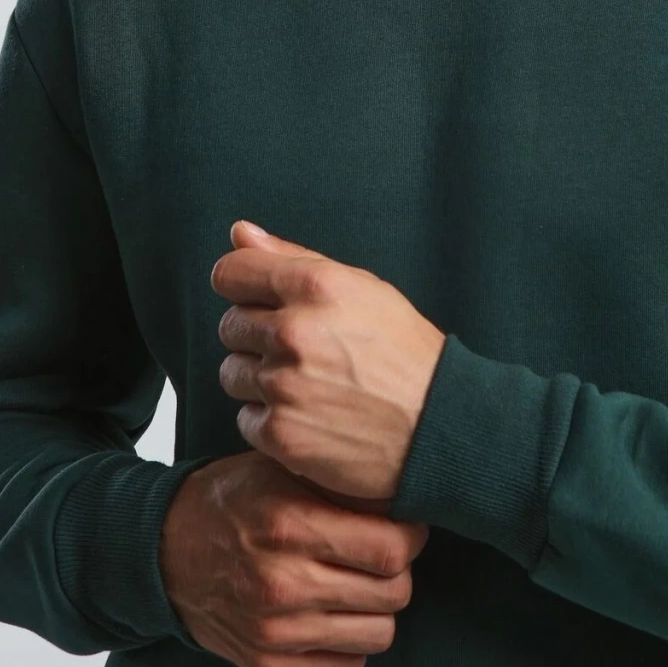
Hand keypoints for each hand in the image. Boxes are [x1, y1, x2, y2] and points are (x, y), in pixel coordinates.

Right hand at [158, 450, 429, 666]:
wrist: (165, 549)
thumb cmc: (233, 499)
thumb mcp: (281, 469)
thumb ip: (338, 483)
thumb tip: (403, 494)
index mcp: (290, 525)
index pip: (390, 548)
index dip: (411, 535)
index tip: (407, 526)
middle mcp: (283, 583)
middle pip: (393, 593)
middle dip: (400, 570)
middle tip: (384, 553)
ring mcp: (275, 630)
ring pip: (378, 634)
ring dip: (379, 607)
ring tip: (361, 581)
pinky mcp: (266, 662)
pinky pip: (346, 663)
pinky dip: (350, 637)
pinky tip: (334, 608)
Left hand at [212, 222, 446, 504]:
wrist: (437, 425)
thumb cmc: (403, 352)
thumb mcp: (360, 287)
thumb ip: (292, 257)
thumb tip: (239, 233)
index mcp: (315, 286)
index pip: (230, 273)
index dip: (242, 286)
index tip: (259, 299)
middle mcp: (294, 332)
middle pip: (230, 325)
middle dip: (257, 335)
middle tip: (302, 349)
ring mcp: (284, 385)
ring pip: (231, 372)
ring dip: (259, 378)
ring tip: (306, 383)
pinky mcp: (280, 434)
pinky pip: (245, 418)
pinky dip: (271, 420)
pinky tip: (308, 415)